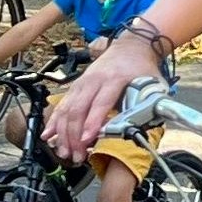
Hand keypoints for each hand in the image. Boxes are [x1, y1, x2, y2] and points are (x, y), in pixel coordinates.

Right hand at [45, 41, 148, 157]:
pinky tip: (48, 135)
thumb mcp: (153, 83)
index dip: (92, 123)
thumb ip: (152, 105)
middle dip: (75, 135)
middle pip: (79, 109)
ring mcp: (82, 83)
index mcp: (114, 79)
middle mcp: (94, 80)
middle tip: (76, 155)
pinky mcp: (75, 86)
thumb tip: (151, 126)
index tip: (87, 141)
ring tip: (64, 152)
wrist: (131, 46)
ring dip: (63, 133)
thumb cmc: (142, 67)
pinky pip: (62, 105)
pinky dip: (54, 121)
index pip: (101, 103)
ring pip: (67, 109)